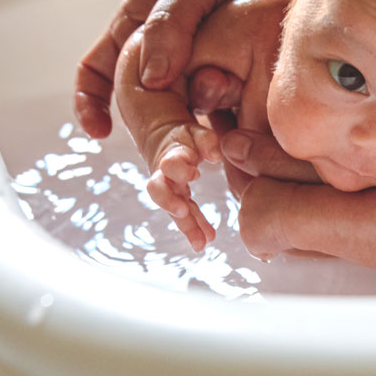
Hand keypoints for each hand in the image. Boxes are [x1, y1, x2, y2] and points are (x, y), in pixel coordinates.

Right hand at [75, 0, 300, 138]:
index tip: (99, 131)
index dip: (90, 101)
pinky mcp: (229, 83)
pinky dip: (222, 133)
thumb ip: (171, 24)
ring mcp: (194, 71)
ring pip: (178, 116)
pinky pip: (218, 116)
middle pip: (140, 105)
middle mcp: (160, 53)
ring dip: (186, 138)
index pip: (96, 69)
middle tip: (173, 156)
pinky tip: (233, 144)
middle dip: (151, 132)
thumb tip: (151, 80)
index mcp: (136, 26)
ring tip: (203, 154)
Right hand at [146, 121, 220, 251]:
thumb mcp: (196, 132)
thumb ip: (207, 141)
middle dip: (169, 203)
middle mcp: (165, 176)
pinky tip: (208, 240)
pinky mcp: (178, 201)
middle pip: (160, 191)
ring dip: (186, 226)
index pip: (169, 164)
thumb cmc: (185, 137)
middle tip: (183, 213)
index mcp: (170, 157)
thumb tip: (216, 157)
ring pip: (172, 210)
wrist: (167, 143)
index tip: (195, 174)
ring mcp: (170, 191)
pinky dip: (196, 229)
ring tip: (201, 243)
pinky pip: (186, 217)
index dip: (179, 169)